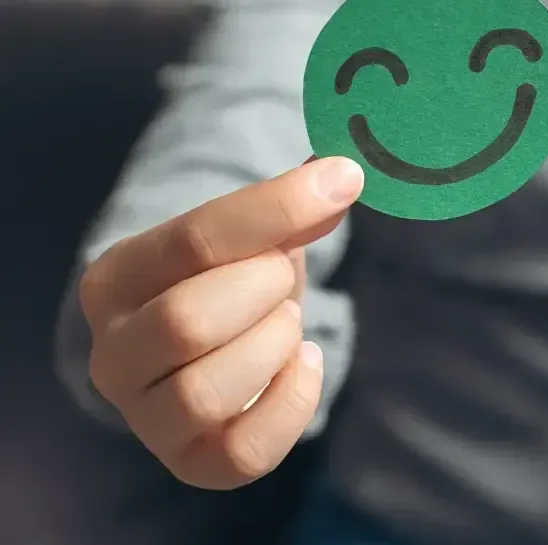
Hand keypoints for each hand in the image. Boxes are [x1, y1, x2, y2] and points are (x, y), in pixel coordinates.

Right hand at [80, 157, 363, 488]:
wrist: (216, 348)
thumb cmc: (231, 281)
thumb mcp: (253, 235)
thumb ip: (291, 208)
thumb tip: (338, 176)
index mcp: (115, 278)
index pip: (191, 240)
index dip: (277, 208)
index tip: (343, 181)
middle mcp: (112, 354)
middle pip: (186, 322)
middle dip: (262, 291)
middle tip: (281, 279)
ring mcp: (145, 418)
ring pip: (204, 393)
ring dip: (271, 347)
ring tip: (286, 324)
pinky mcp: (191, 463)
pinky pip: (242, 455)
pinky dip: (292, 403)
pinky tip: (302, 364)